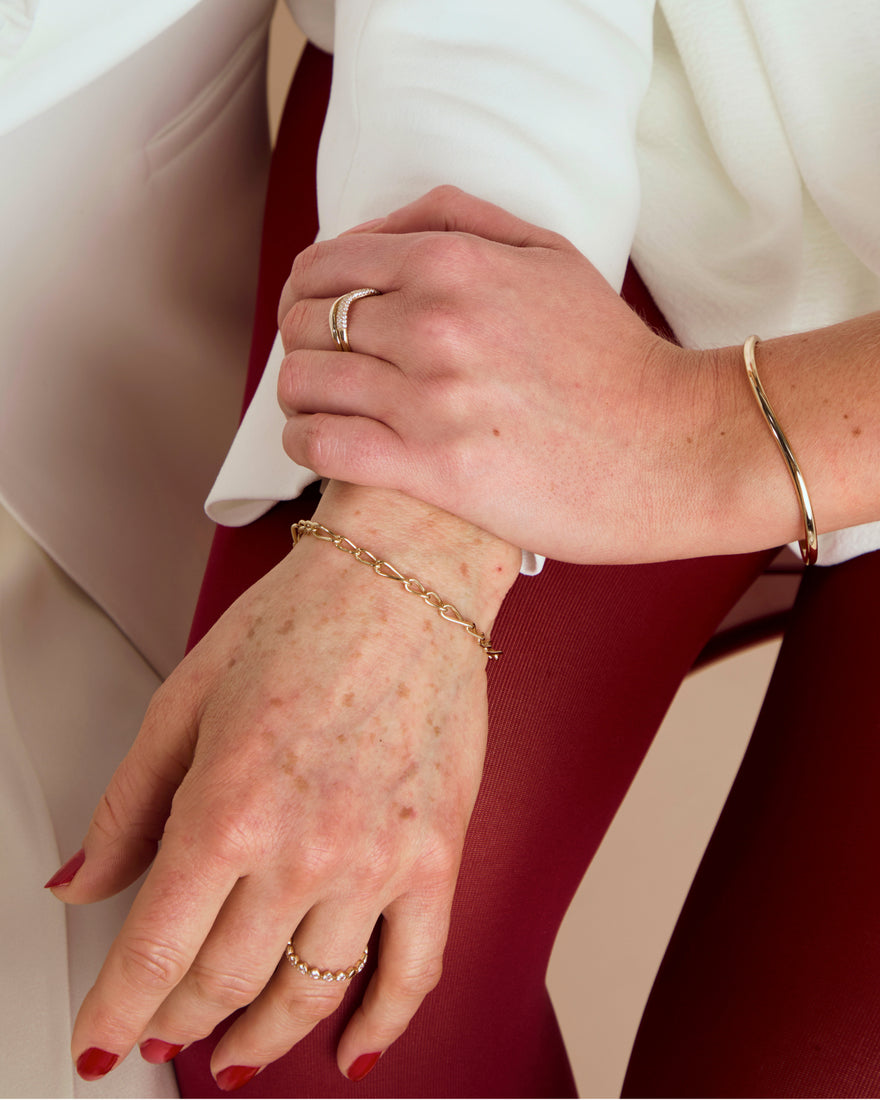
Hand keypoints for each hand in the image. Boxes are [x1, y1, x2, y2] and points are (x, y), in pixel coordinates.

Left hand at [49, 484, 518, 1086]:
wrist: (404, 581)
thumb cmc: (304, 620)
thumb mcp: (185, 699)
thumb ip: (127, 804)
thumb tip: (82, 881)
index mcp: (227, 806)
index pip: (154, 954)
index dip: (117, 1016)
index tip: (104, 1043)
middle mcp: (304, 848)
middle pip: (224, 985)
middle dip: (179, 1026)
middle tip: (164, 1037)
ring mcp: (377, 859)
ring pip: (308, 996)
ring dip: (260, 1040)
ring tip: (236, 1052)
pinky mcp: (436, 856)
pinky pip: (412, 972)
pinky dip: (380, 1026)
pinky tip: (351, 1046)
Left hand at [277, 186, 731, 564]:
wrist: (672, 445)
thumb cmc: (612, 357)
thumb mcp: (551, 254)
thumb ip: (461, 219)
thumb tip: (381, 224)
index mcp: (455, 263)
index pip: (326, 263)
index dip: (304, 290)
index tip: (314, 315)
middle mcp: (434, 323)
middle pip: (306, 323)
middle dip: (301, 343)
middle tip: (322, 366)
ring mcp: (431, 399)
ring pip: (306, 383)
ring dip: (300, 395)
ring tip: (321, 409)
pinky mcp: (434, 469)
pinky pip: (323, 446)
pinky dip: (305, 443)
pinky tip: (321, 445)